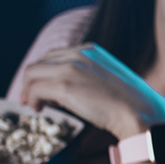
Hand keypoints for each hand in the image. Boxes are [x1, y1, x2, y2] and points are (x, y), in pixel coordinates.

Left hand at [18, 44, 164, 139]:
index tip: (43, 88)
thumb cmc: (127, 103)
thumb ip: (90, 77)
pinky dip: (32, 99)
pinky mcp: (64, 86)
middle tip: (33, 99)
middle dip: (32, 81)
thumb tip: (73, 89)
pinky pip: (34, 89)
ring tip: (34, 105)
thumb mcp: (108, 80)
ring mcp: (69, 69)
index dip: (44, 72)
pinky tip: (39, 110)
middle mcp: (78, 55)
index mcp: (90, 51)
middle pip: (40, 62)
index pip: (55, 56)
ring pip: (31, 73)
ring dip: (28, 90)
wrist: (136, 112)